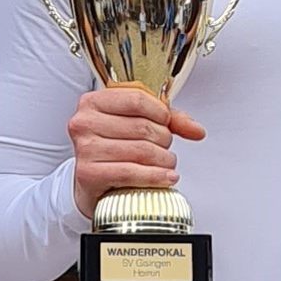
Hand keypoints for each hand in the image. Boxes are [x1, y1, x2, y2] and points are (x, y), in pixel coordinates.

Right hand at [66, 86, 203, 221]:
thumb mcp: (137, 123)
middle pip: (143, 126)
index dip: (160, 112)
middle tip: (165, 148)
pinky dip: (156, 176)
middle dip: (164, 139)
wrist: (91, 182)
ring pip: (142, 150)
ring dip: (164, 159)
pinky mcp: (89, 173)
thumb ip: (168, 120)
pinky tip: (166, 177)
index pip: (137, 99)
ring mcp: (85, 148)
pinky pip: (132, 172)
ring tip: (166, 163)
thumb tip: (196, 130)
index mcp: (93, 101)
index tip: (166, 122)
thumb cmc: (113, 148)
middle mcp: (84, 122)